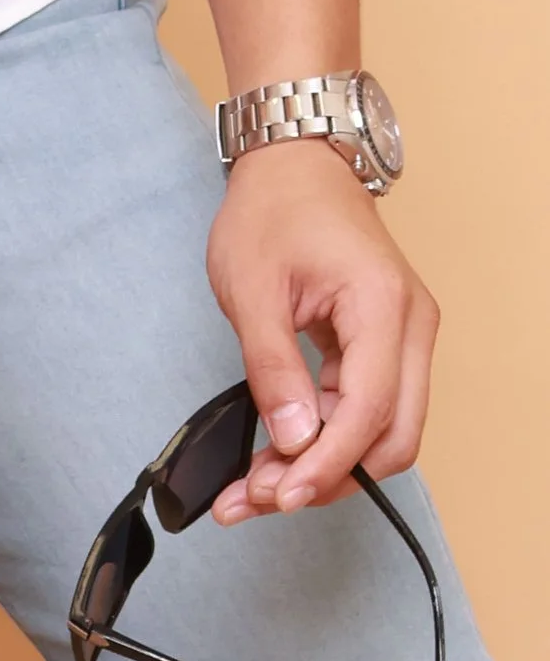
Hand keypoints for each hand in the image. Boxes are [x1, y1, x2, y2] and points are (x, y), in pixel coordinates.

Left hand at [203, 142, 439, 518]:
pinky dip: (326, 436)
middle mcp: (410, 327)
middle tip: (261, 498)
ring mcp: (404, 336)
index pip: (369, 410)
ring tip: (257, 486)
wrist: (294, 162)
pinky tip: (279, 454)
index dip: (327, 463)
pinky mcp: (385, 344)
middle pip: (392, 436)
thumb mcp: (251, 285)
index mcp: (383, 305)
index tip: (278, 497)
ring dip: (327, 464)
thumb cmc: (272, 209)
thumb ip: (271, 366)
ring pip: (383, 430)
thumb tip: (292, 441)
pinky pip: (367, 406)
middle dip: (330, 476)